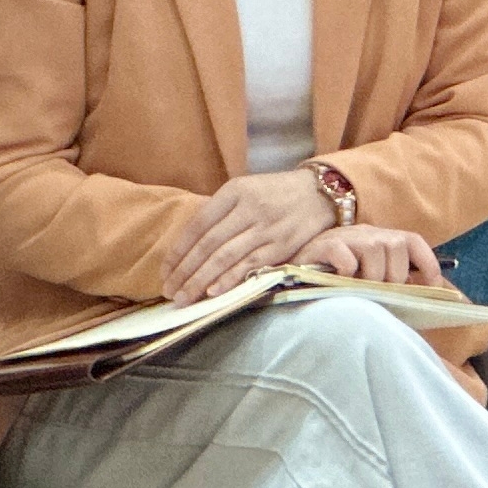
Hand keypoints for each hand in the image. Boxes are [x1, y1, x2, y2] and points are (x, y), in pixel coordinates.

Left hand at [162, 166, 341, 301]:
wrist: (322, 192)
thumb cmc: (277, 194)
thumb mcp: (246, 190)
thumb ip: (220, 213)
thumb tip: (187, 249)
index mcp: (235, 191)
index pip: (198, 225)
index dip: (178, 251)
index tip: (165, 272)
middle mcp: (250, 208)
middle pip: (208, 244)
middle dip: (185, 271)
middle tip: (169, 291)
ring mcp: (267, 227)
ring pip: (226, 257)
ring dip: (201, 280)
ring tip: (184, 297)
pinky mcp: (283, 245)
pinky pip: (251, 265)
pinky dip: (230, 279)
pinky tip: (214, 292)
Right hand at [299, 225, 444, 286]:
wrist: (288, 280)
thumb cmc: (333, 284)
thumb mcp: (366, 281)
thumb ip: (389, 285)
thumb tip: (419, 300)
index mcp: (379, 240)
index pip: (412, 241)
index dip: (427, 261)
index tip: (432, 285)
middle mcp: (364, 234)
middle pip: (395, 244)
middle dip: (394, 274)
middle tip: (382, 293)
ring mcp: (342, 238)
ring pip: (374, 248)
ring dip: (373, 274)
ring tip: (361, 290)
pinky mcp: (321, 246)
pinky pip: (344, 254)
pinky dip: (348, 269)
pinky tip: (342, 282)